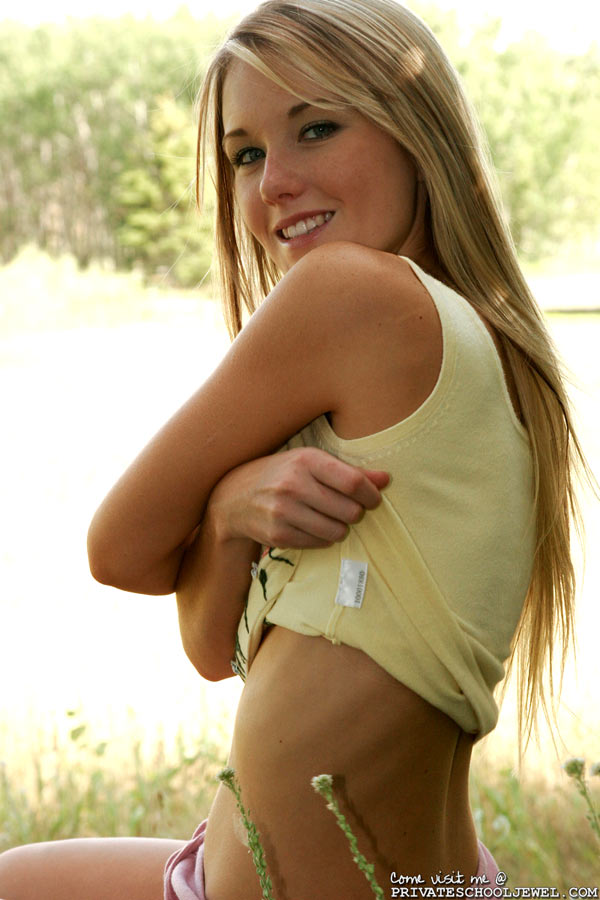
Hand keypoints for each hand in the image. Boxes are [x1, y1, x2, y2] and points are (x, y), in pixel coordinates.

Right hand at [207, 447, 388, 549]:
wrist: (234, 496)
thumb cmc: (282, 474)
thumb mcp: (311, 463)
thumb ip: (350, 472)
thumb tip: (387, 479)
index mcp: (305, 460)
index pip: (353, 481)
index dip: (370, 494)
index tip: (373, 499)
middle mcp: (293, 484)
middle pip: (349, 510)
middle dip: (355, 513)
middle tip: (348, 509)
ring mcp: (283, 511)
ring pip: (337, 531)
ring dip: (341, 528)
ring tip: (330, 518)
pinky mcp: (278, 535)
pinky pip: (319, 543)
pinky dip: (323, 538)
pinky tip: (313, 526)